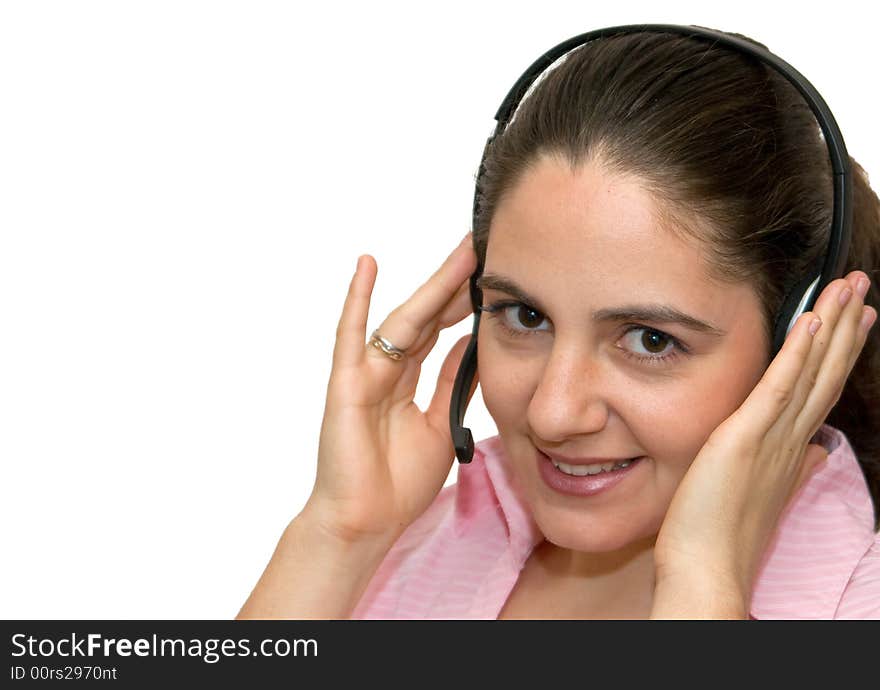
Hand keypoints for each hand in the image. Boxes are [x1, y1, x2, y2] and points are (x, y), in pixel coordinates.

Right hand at [302, 234, 478, 547]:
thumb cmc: (397, 483)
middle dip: (455, 283)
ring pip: (403, 321)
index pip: (439, 330)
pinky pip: (351, 337)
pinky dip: (356, 300)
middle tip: (482, 248)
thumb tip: (472, 345)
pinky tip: (367, 266)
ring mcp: (365, 374)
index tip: (491, 274)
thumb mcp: (442, 425)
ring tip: (460, 255)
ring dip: (431, 287)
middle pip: (426, 317)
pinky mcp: (346, 384)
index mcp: (407, 382)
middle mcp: (386, 370)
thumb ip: (453, 384)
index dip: (464, 302)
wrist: (367, 521)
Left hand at [653, 270, 875, 601]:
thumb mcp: (761, 491)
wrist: (705, 567)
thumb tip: (815, 452)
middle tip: (862, 286)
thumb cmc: (721, 533)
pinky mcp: (746, 439)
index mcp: (791, 449)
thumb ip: (789, 466)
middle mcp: (790, 439)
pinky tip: (810, 320)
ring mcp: (772, 438)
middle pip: (826, 373)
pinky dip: (796, 354)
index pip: (821, 390)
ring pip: (811, 372)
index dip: (839, 352)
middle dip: (846, 327)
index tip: (856, 319)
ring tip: (848, 287)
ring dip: (831, 326)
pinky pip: (777, 388)